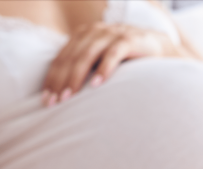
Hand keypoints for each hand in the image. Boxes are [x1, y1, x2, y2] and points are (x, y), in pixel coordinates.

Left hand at [41, 22, 179, 105]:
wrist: (157, 49)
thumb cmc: (124, 61)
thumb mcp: (99, 62)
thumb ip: (82, 70)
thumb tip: (59, 95)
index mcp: (82, 36)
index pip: (61, 59)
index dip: (51, 79)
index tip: (45, 101)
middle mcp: (94, 31)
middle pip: (70, 57)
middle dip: (60, 81)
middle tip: (55, 102)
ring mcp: (111, 34)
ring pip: (87, 55)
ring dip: (76, 77)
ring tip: (69, 97)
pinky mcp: (129, 40)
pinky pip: (113, 54)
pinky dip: (104, 69)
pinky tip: (97, 85)